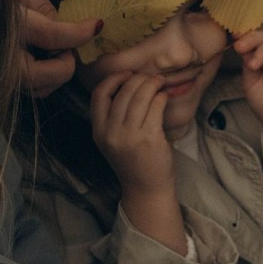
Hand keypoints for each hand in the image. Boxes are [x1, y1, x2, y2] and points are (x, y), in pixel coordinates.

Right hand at [17, 0, 97, 95]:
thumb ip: (47, 11)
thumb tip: (74, 29)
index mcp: (5, 23)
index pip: (53, 36)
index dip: (80, 32)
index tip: (97, 25)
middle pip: (44, 76)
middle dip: (64, 63)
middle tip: (67, 43)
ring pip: (35, 89)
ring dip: (53, 74)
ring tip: (54, 50)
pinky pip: (23, 89)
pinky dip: (39, 78)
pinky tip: (38, 56)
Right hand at [89, 71, 174, 198]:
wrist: (145, 188)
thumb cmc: (132, 162)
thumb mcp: (112, 140)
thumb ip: (113, 117)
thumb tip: (129, 84)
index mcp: (99, 131)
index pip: (99, 94)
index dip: (113, 79)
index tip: (127, 75)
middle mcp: (111, 132)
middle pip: (123, 92)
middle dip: (139, 79)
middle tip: (150, 78)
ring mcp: (129, 136)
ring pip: (140, 97)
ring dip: (152, 84)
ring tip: (159, 83)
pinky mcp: (149, 138)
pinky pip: (155, 107)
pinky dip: (161, 97)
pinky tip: (163, 97)